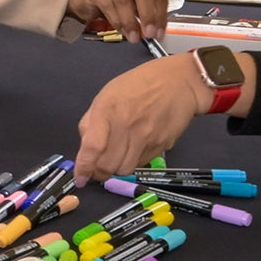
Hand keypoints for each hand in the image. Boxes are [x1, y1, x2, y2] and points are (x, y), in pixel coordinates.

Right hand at [67, 0, 171, 41]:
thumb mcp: (136, 4)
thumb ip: (147, 13)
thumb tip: (155, 31)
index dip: (161, 15)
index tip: (159, 33)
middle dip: (148, 15)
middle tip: (148, 34)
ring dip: (130, 21)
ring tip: (133, 37)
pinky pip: (107, 5)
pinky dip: (116, 20)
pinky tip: (120, 29)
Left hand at [74, 53, 213, 181]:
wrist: (180, 82)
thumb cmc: (138, 85)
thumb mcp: (106, 95)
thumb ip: (91, 122)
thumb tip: (85, 150)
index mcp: (108, 109)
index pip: (92, 147)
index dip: (84, 168)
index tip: (80, 178)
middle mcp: (127, 125)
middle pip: (108, 166)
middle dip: (99, 172)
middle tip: (98, 167)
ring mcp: (146, 137)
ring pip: (124, 170)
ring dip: (116, 169)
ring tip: (116, 157)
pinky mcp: (161, 145)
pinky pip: (141, 164)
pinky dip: (133, 162)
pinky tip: (134, 148)